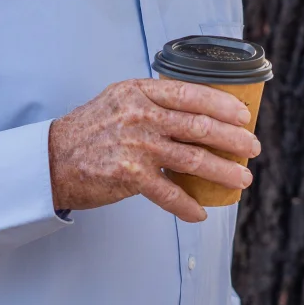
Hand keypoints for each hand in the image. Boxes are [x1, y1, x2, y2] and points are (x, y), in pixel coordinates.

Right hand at [48, 78, 261, 221]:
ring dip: (224, 171)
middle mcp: (139, 115)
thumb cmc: (90, 130)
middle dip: (233, 139)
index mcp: (139, 92)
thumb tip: (198, 109)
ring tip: (243, 178)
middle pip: (199, 127)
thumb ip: (153, 101)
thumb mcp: (119, 100)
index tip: (244, 115)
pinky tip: (201, 212)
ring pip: (193, 160)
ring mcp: (135, 146)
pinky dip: (188, 206)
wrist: (51, 159)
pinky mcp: (129, 176)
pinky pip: (169, 193)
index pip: (191, 94)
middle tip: (252, 148)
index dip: (223, 104)